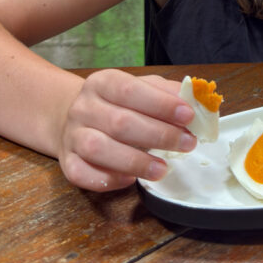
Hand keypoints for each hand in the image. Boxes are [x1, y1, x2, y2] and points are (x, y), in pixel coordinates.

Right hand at [57, 69, 196, 191]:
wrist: (70, 117)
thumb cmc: (116, 104)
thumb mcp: (141, 88)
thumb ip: (167, 92)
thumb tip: (195, 101)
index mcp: (102, 82)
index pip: (130, 90)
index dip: (161, 104)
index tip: (188, 116)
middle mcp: (83, 107)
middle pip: (120, 122)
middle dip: (159, 135)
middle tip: (188, 144)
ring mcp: (72, 135)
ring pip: (99, 149)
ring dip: (135, 161)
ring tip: (163, 169)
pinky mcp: (67, 161)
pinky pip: (81, 174)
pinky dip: (106, 179)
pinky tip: (130, 180)